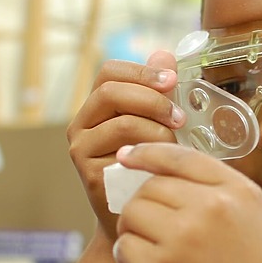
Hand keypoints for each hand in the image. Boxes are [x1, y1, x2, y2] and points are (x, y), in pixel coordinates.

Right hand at [67, 51, 185, 240]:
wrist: (138, 209)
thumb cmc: (150, 161)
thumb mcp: (157, 121)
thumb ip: (158, 90)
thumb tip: (165, 54)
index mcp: (97, 105)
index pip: (111, 71)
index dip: (142, 71)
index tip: (172, 80)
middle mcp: (82, 123)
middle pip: (111, 91)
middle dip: (153, 99)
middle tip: (179, 117)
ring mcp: (82, 148)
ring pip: (123, 122)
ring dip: (158, 130)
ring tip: (175, 143)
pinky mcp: (90, 173)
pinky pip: (125, 152)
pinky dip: (152, 151)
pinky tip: (162, 159)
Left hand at [113, 143, 261, 262]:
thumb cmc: (253, 252)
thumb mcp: (249, 204)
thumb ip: (213, 179)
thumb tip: (154, 161)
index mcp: (233, 190)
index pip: (178, 158)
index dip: (146, 152)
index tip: (128, 155)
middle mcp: (209, 209)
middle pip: (150, 187)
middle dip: (146, 200)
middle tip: (157, 217)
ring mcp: (183, 239)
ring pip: (132, 213)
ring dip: (135, 225)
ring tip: (156, 238)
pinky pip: (126, 246)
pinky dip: (130, 251)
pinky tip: (151, 257)